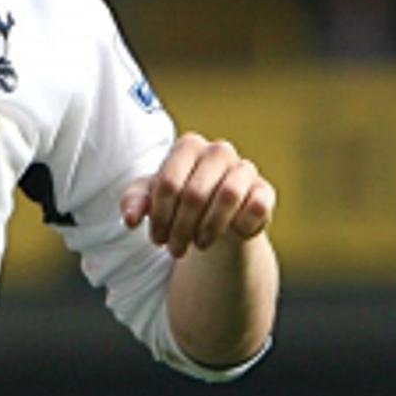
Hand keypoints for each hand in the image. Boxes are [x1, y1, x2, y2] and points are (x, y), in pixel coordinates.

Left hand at [120, 133, 276, 258]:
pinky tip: (229, 235)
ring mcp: (245, 168)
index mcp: (188, 146)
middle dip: (181, 229)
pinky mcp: (264, 190)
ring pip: (228, 197)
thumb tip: (130, 219)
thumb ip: (134, 202)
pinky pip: (256, 207)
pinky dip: (240, 227)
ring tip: (198, 245)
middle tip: (174, 249)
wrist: (210, 220)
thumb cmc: (175, 203)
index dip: (160, 217)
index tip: (157, 239)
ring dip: (208, 229)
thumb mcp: (149, 201)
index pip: (169, 184)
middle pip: (195, 194)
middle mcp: (219, 151)